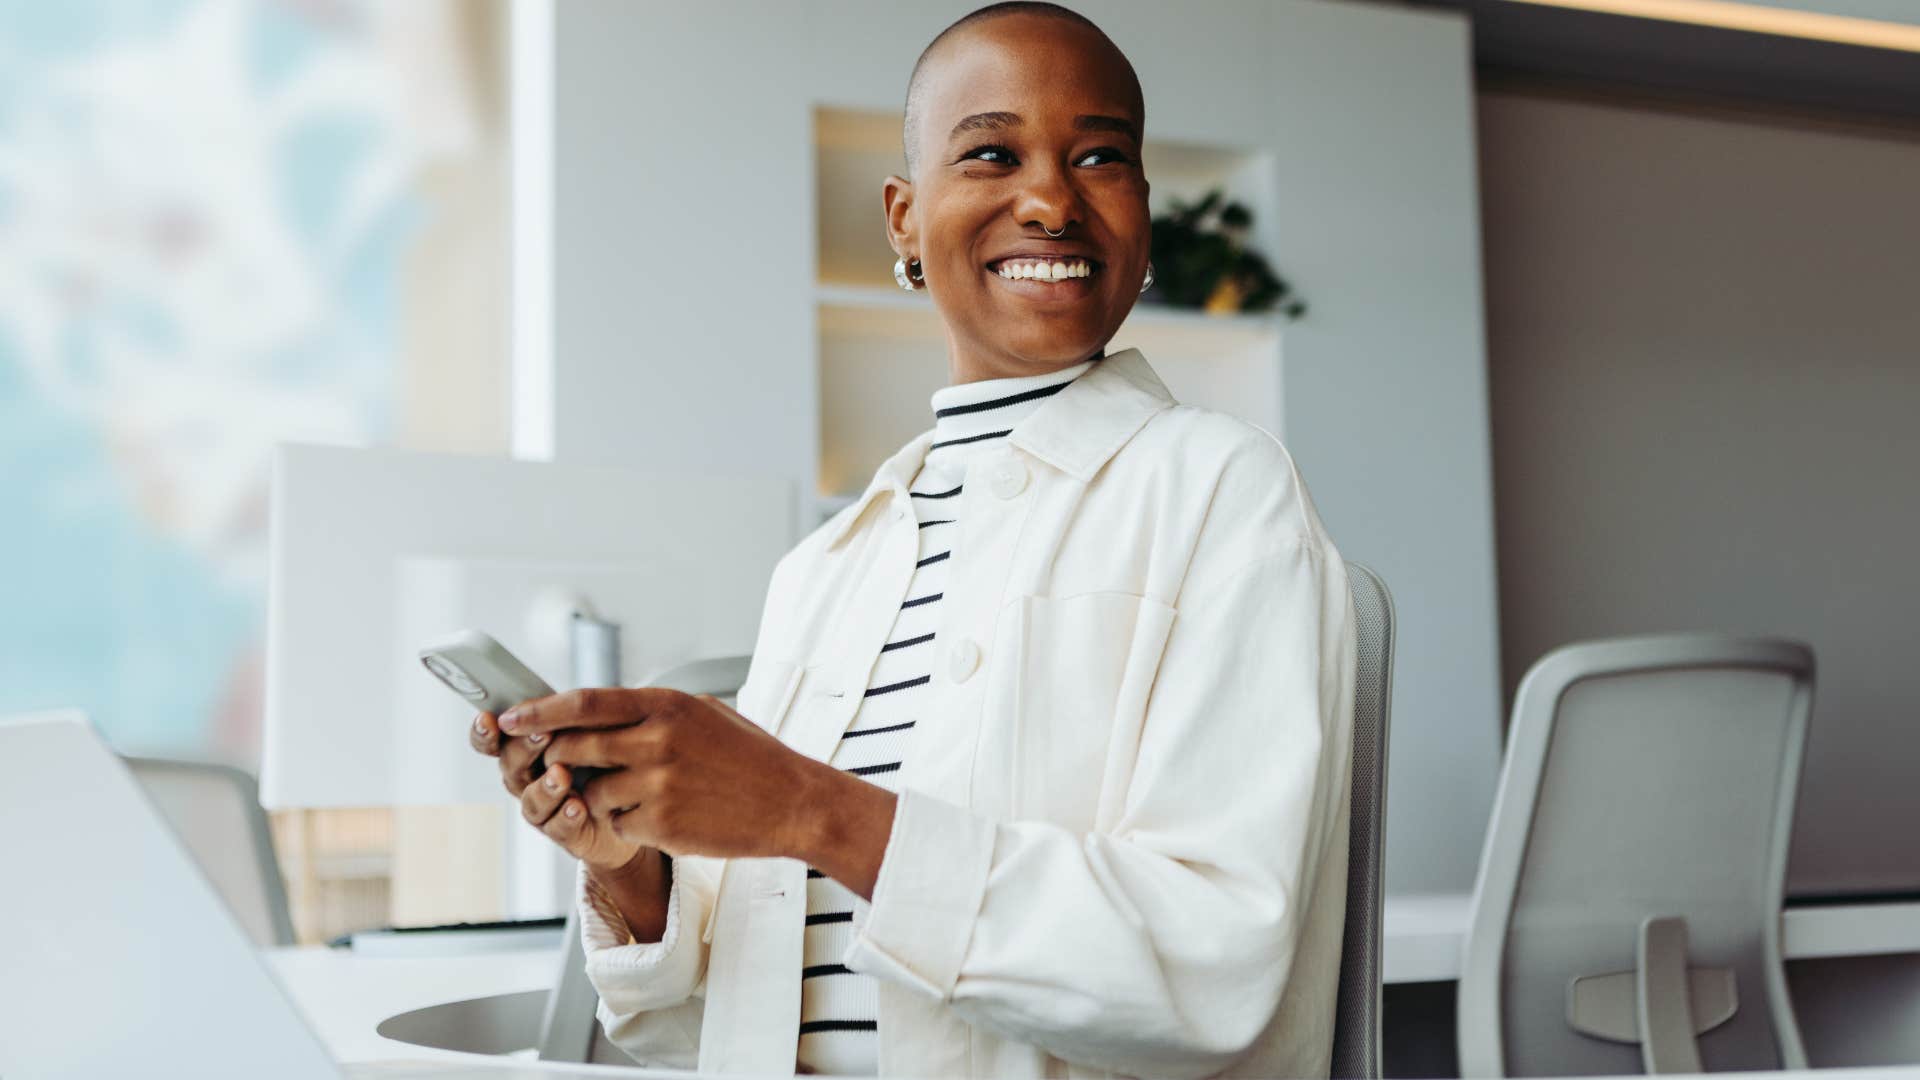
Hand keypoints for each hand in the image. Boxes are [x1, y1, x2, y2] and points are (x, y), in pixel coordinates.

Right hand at [470, 707, 643, 870]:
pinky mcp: (568, 833)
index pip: (494, 740)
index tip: (487, 718)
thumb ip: (568, 713)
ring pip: (532, 801)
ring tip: (561, 774)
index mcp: (527, 750)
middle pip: (511, 765)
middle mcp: (529, 780)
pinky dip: (566, 817)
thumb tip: (554, 695)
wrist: (635, 803)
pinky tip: (577, 806)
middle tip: (544, 734)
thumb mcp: (591, 727)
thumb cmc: (606, 758)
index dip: (484, 732)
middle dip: (524, 748)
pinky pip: (560, 828)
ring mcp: (546, 808)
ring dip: (545, 787)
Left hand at [498, 688, 825, 861]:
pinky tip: (660, 817)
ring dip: (600, 796)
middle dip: (556, 757)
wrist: (791, 802)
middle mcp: (658, 741)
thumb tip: (599, 711)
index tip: (511, 718)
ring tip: (639, 794)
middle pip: (575, 747)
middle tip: (555, 763)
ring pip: (593, 791)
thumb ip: (651, 711)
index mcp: (666, 706)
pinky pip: (617, 824)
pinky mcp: (662, 824)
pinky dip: (626, 823)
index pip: (584, 702)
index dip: (540, 711)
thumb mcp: (702, 713)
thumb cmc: (749, 757)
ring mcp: (658, 784)